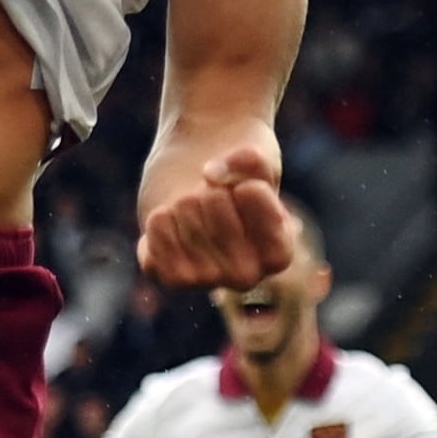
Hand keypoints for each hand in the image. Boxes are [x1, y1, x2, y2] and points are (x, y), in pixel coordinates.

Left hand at [137, 135, 291, 287]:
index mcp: (279, 254)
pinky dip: (159, 219)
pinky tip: (171, 221)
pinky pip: (157, 240)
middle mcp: (246, 276)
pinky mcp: (169, 276)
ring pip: (184, 213)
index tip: (246, 188)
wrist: (196, 184)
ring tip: (194, 210)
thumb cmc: (237, 174)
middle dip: (211, 187)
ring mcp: (207, 281)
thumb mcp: (257, 156)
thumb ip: (249, 158)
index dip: (246, 183)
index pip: (259, 201)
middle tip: (214, 200)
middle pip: (215, 201)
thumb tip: (211, 174)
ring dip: (184, 200)